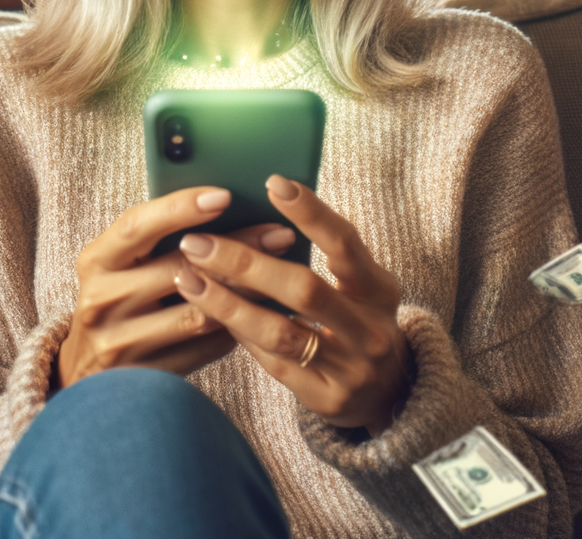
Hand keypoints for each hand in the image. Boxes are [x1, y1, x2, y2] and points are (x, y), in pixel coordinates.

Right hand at [57, 186, 294, 388]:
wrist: (90, 370)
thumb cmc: (120, 297)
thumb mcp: (123, 263)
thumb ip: (159, 238)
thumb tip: (227, 206)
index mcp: (96, 261)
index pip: (137, 225)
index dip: (180, 207)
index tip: (225, 195)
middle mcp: (101, 301)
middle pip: (178, 268)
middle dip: (236, 249)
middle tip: (279, 233)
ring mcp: (120, 343)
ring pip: (197, 312)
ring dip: (244, 292)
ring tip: (281, 273)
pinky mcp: (145, 377)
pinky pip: (202, 348)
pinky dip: (235, 329)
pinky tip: (261, 312)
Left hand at [174, 175, 409, 435]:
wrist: (393, 393)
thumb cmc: (358, 318)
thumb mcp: (359, 284)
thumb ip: (325, 252)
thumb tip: (263, 203)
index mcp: (379, 288)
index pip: (344, 243)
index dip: (311, 212)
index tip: (272, 183)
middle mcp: (370, 328)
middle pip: (303, 289)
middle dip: (245, 263)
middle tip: (198, 241)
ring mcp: (350, 368)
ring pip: (280, 332)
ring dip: (228, 303)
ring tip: (189, 277)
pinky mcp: (327, 399)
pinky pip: (273, 363)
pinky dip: (240, 335)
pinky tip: (210, 314)